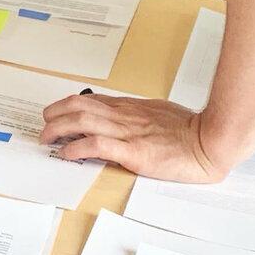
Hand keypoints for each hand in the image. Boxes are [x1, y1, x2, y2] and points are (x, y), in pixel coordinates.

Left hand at [36, 92, 230, 183]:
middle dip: (55, 114)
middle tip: (44, 125)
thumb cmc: (190, 131)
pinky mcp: (134, 152)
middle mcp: (125, 116)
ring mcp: (128, 133)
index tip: (55, 113)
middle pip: (79, 107)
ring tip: (46, 138)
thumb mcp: (159, 114)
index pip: (91, 100)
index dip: (67, 105)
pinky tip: (66, 154)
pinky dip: (77, 148)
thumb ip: (138, 116)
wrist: (211, 141)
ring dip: (58, 129)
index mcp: (131, 108)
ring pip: (83, 122)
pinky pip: (98, 145)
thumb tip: (120, 118)